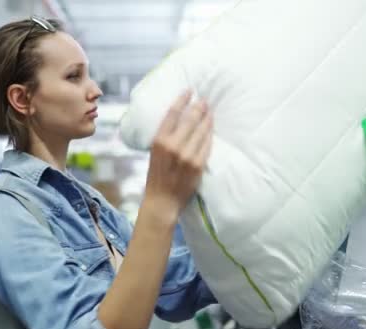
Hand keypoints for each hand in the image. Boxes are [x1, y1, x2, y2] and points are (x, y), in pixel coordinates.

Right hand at [144, 90, 213, 218]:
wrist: (162, 200)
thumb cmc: (156, 176)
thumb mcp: (154, 153)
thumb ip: (164, 137)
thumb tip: (178, 120)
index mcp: (159, 141)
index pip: (172, 113)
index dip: (182, 100)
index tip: (189, 91)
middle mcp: (173, 146)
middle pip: (190, 119)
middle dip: (199, 107)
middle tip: (205, 100)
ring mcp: (187, 155)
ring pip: (201, 130)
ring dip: (207, 118)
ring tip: (210, 111)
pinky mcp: (198, 164)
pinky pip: (207, 144)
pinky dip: (209, 134)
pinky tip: (211, 128)